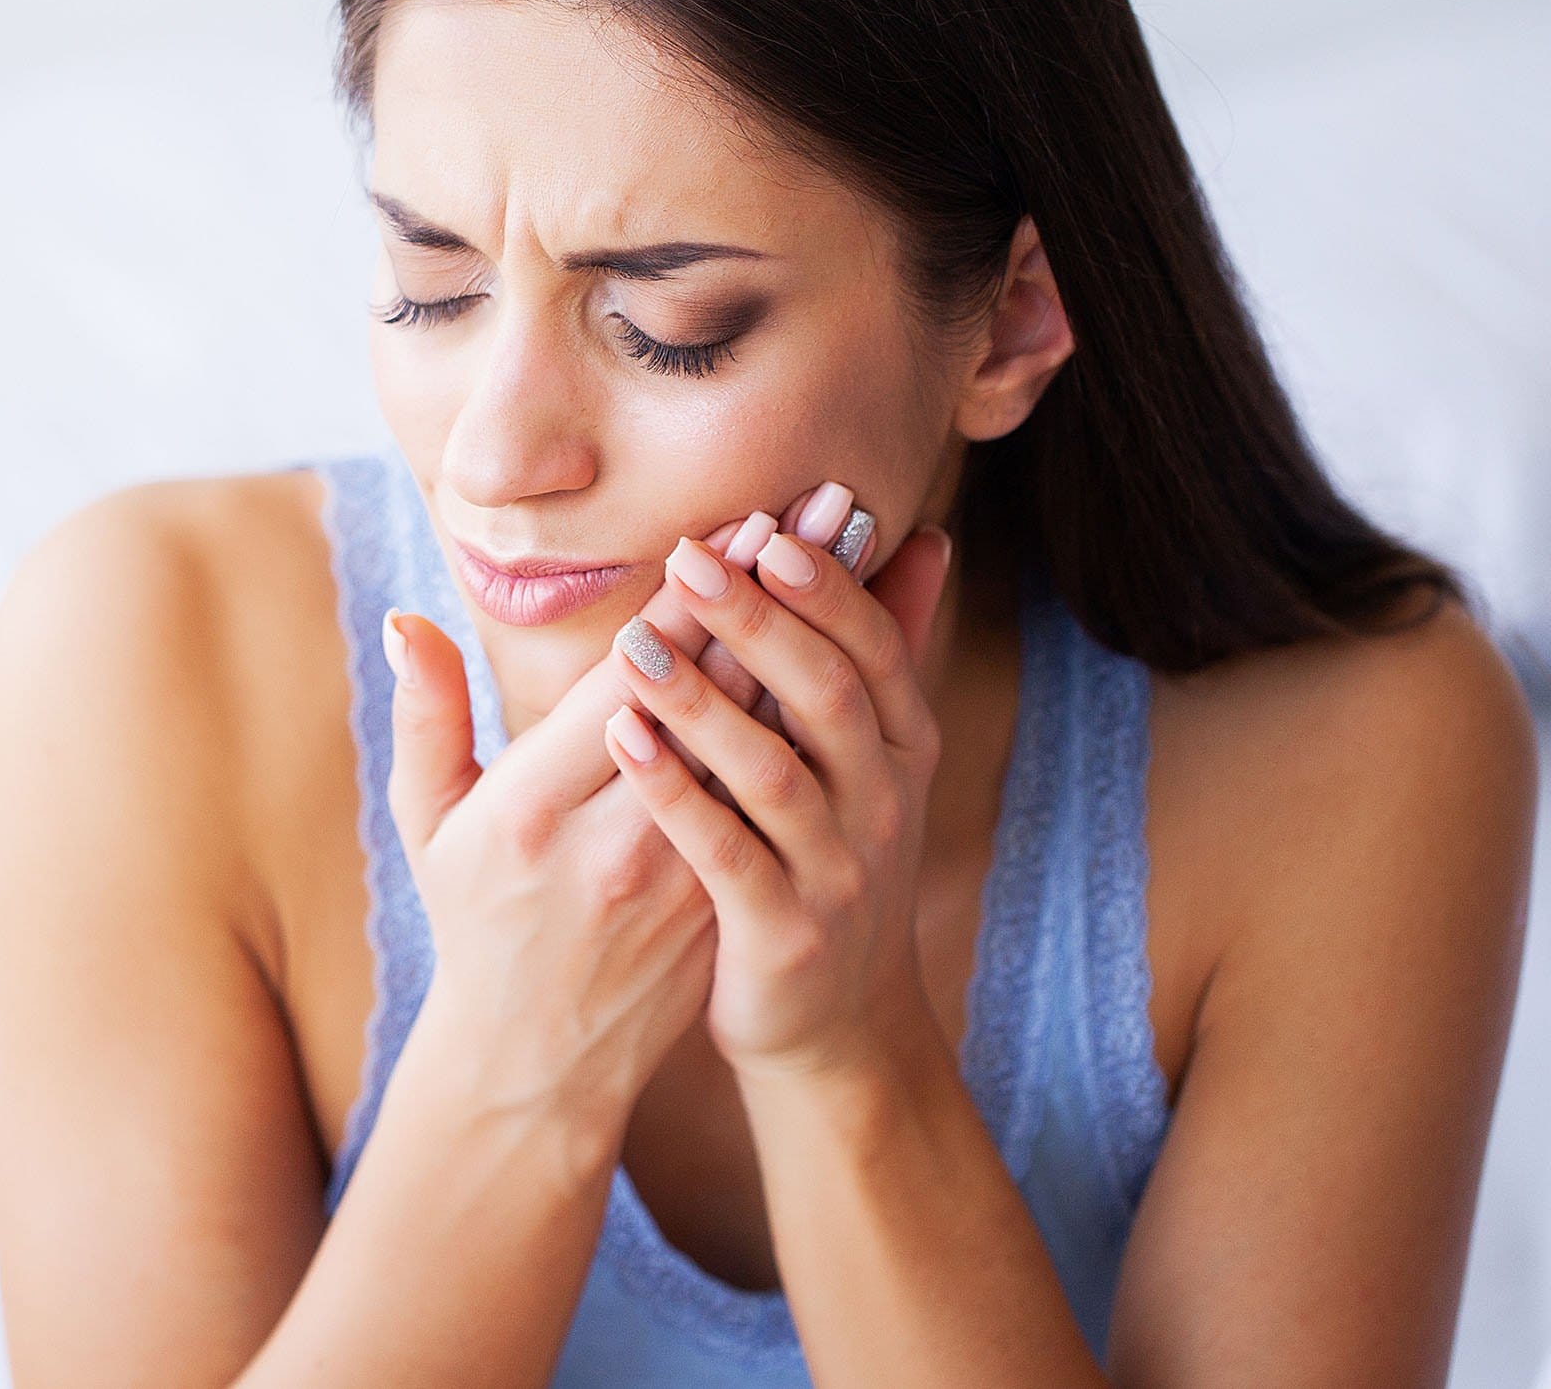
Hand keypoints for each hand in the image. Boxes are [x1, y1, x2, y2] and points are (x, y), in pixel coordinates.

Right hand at [378, 506, 796, 1128]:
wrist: (538, 1064)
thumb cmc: (474, 923)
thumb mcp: (428, 825)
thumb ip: (424, 717)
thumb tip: (407, 622)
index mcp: (532, 812)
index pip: (627, 682)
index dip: (691, 600)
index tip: (743, 520)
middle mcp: (616, 842)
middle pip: (713, 695)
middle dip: (775, 593)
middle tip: (835, 504)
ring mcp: (680, 876)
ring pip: (761, 740)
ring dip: (814, 642)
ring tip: (864, 562)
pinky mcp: (723, 897)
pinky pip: (776, 790)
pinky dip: (812, 716)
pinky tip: (854, 654)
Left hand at [601, 491, 955, 1085]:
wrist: (833, 1024)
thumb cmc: (831, 859)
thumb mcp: (875, 760)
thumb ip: (889, 649)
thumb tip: (928, 536)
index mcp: (901, 749)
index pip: (875, 648)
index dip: (825, 588)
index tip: (766, 525)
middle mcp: (883, 804)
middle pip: (828, 696)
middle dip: (761, 622)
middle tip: (689, 557)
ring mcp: (838, 873)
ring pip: (774, 772)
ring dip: (704, 701)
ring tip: (634, 643)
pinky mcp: (783, 934)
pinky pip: (725, 853)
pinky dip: (675, 793)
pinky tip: (623, 738)